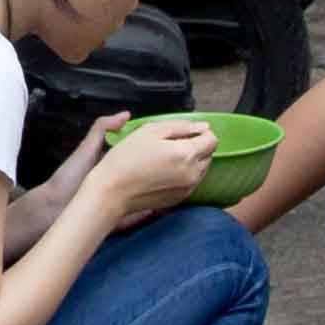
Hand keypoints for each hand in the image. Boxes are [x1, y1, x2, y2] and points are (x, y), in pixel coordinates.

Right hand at [89, 118, 216, 228]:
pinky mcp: (180, 198)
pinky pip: (191, 181)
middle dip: (196, 146)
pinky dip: (184, 174)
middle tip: (171, 144)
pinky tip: (164, 172)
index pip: (212, 140)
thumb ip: (181, 126)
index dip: (200, 132)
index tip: (184, 132)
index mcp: (187, 154)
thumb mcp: (150, 131)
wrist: (112, 191)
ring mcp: (188, 188)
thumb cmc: (127, 157)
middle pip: (208, 154)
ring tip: (166, 158)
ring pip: (202, 168)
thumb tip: (203, 127)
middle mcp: (193, 173)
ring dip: (191, 160)